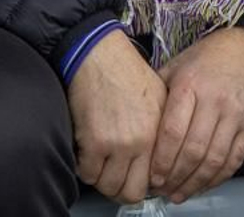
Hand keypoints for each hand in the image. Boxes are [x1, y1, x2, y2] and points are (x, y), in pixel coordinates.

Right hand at [66, 30, 165, 203]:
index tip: (132, 179)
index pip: (155, 181)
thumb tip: (155, 161)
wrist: (97, 53)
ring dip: (100, 178)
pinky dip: (84, 167)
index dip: (142, 184)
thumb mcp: (158, 98)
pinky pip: (87, 173)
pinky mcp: (93, 142)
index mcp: (159, 132)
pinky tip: (85, 153)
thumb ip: (159, 131)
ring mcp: (117, 144)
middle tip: (113, 176)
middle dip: (120, 188)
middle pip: (131, 191)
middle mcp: (141, 141)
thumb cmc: (124, 70)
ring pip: (108, 186)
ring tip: (98, 163)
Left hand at [151, 27, 243, 203]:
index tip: (152, 177)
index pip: (173, 132)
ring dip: (195, 183)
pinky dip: (218, 177)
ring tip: (179, 194)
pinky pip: (234, 159)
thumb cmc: (203, 60)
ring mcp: (235, 114)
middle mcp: (214, 100)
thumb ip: (158, 97)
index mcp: (189, 85)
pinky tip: (203, 185)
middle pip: (193, 150)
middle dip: (175, 177)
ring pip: (215, 160)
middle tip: (162, 190)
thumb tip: (138, 131)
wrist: (243, 49)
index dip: (161, 160)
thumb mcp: (174, 68)